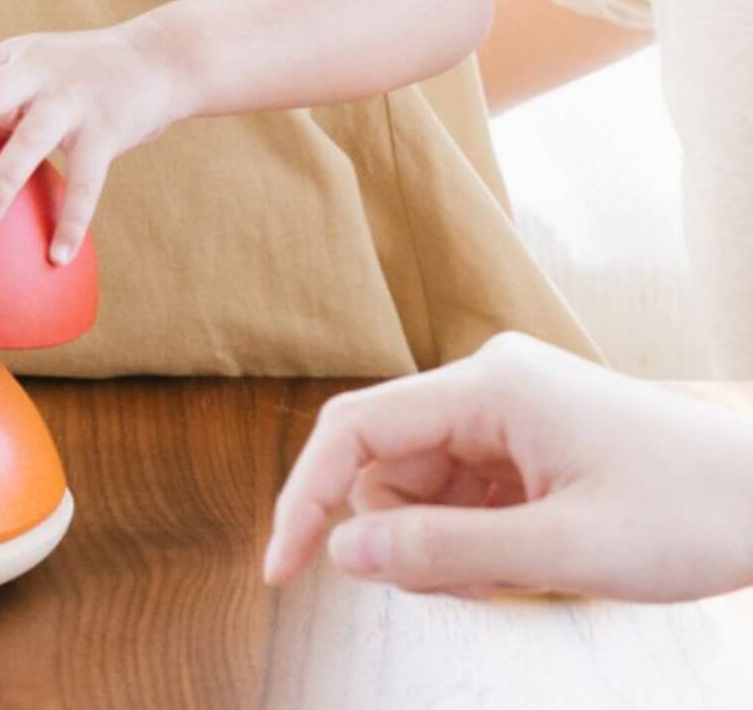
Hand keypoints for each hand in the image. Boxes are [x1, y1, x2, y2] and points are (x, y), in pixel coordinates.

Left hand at [0, 17, 191, 265]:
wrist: (162, 57)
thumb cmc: (90, 70)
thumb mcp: (46, 63)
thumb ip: (6, 94)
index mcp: (18, 56)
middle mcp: (40, 70)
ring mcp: (75, 99)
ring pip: (30, 140)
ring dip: (2, 181)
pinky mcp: (108, 128)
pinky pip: (86, 182)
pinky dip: (71, 221)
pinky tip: (57, 256)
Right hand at [262, 331, 752, 602]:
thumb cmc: (689, 514)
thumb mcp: (564, 551)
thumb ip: (446, 551)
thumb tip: (343, 552)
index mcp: (488, 385)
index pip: (356, 429)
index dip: (305, 496)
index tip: (280, 570)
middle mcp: (485, 380)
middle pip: (385, 462)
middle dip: (404, 535)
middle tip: (473, 588)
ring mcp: (504, 404)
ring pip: (419, 481)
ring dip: (442, 541)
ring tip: (514, 576)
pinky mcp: (521, 432)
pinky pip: (457, 487)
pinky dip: (471, 535)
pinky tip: (524, 559)